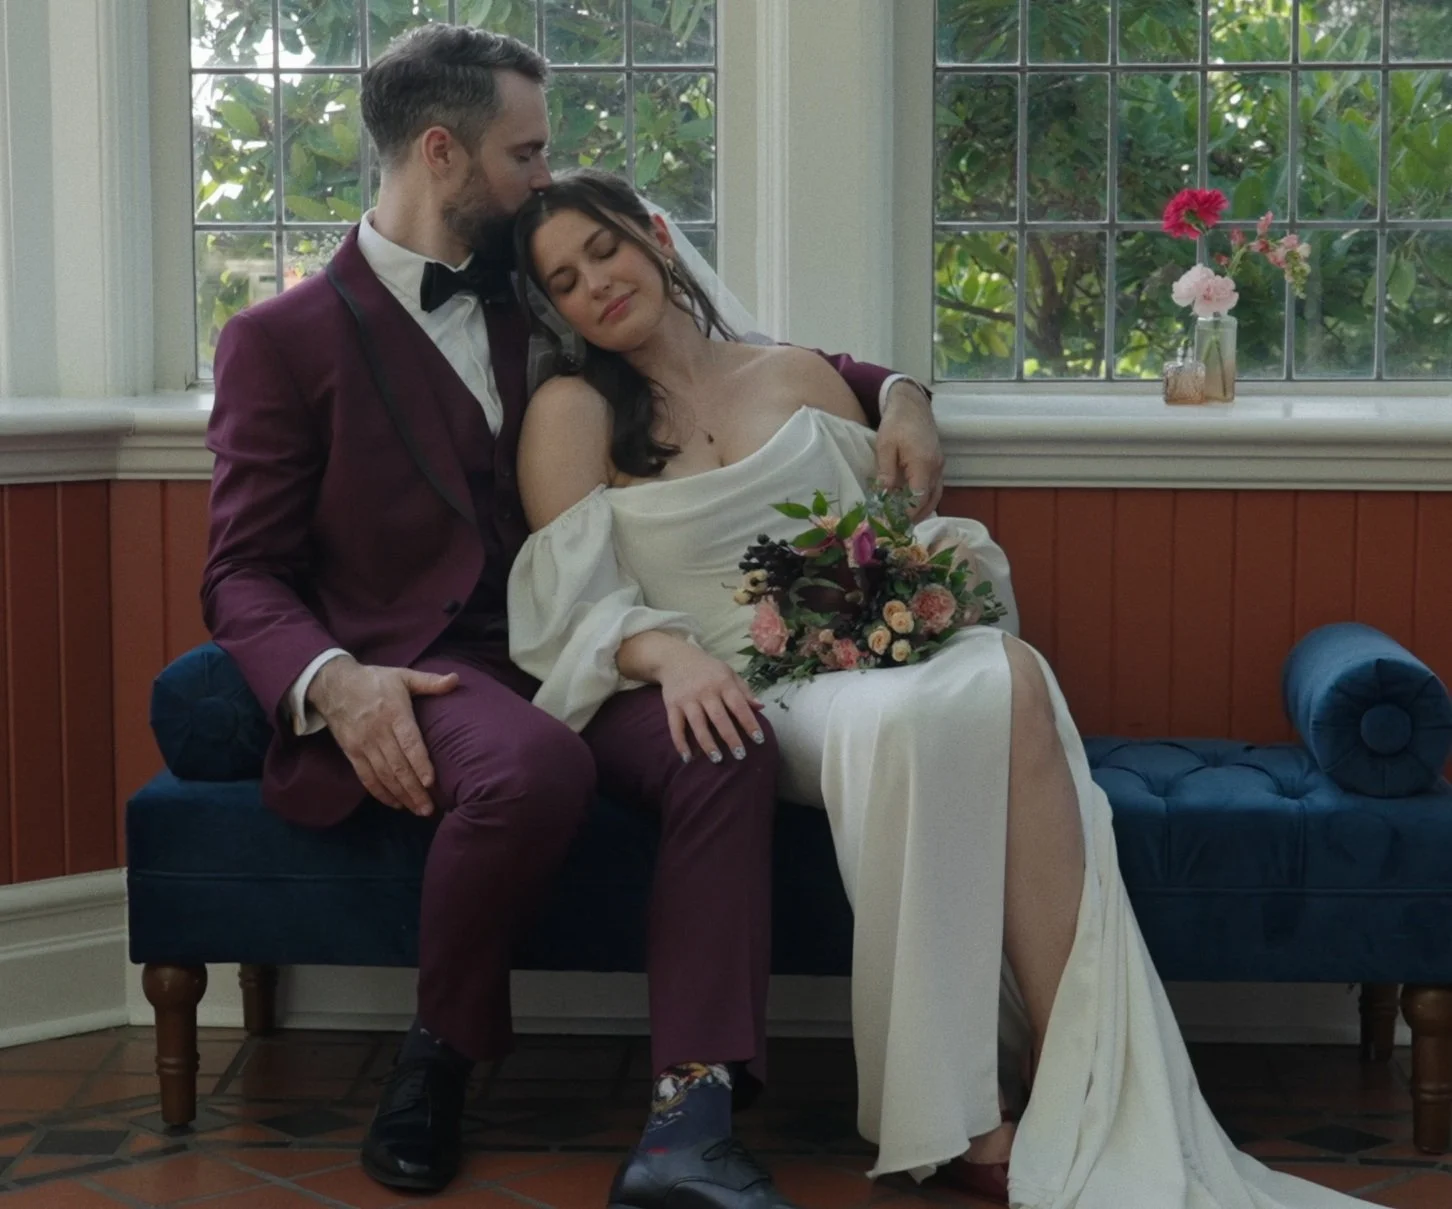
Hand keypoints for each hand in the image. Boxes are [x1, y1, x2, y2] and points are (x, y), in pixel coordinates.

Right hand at [307, 656, 458, 814]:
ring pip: (383, 775)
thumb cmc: (374, 680)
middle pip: (398, 766)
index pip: (409, 743)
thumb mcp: (402, 675)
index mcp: (394, 713)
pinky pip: (366, 777)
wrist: (333, 684)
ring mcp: (363, 745)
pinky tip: (396, 804)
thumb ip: (430, 681)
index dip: (419, 763)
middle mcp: (378, 732)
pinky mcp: (351, 753)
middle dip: (414, 789)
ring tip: (417, 810)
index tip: (431, 782)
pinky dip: (380, 793)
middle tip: (429, 809)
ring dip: (401, 795)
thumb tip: (456, 679)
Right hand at [656, 645, 765, 764]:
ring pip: (697, 723)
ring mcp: (687, 699)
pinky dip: (680, 743)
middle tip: (740, 755)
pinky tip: (687, 758)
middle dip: (730, 737)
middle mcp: (705, 691)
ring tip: (717, 759)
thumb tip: (761, 707)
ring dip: (707, 743)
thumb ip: (744, 691)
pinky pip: (675, 726)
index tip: (759, 739)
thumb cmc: (708, 669)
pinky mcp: (671, 705)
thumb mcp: (729, 673)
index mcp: (723, 682)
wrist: (675, 658)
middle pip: (719, 717)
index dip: (749, 722)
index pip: (739, 705)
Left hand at [877, 379, 943, 520]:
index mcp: (923, 463)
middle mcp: (936, 468)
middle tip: (896, 528)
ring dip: (921, 511)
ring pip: (934, 497)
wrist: (913, 405)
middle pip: (929, 501)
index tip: (891, 524)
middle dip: (913, 516)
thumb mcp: (885, 446)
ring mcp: (940, 467)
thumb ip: (886, 472)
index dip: (906, 514)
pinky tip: (911, 506)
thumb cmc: (896, 423)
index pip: (918, 498)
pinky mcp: (938, 465)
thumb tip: (883, 497)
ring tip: (903, 522)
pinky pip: (934, 489)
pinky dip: (924, 500)